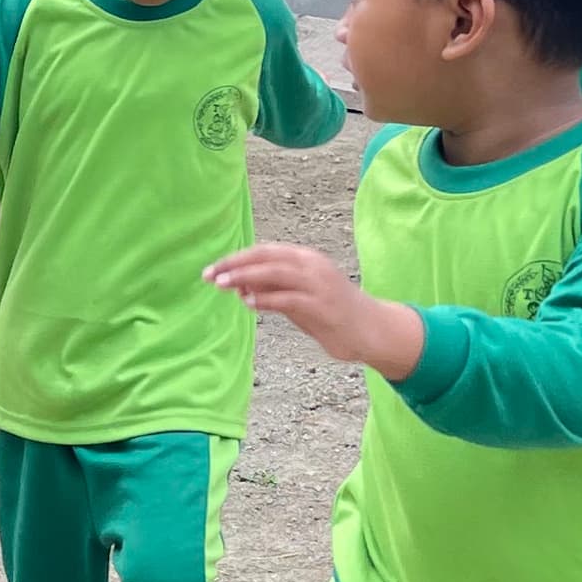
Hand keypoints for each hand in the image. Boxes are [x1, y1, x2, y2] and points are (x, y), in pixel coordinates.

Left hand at [206, 243, 425, 381]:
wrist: (372, 330)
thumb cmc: (331, 312)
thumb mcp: (297, 296)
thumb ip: (271, 289)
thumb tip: (238, 287)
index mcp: (305, 258)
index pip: (264, 251)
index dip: (237, 258)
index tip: (213, 269)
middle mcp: (312, 266)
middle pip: (266, 257)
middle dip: (234, 265)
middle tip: (209, 275)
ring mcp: (319, 285)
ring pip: (276, 273)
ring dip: (245, 277)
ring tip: (222, 285)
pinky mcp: (323, 306)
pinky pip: (289, 298)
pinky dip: (266, 299)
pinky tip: (248, 303)